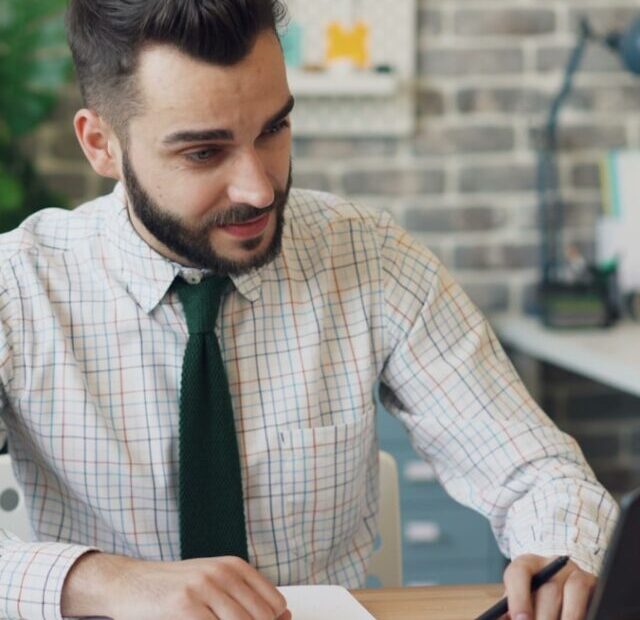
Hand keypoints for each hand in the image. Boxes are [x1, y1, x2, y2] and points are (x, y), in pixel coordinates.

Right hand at [61, 551, 290, 619]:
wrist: (128, 582)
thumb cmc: (173, 589)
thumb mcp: (212, 584)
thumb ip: (244, 599)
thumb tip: (286, 615)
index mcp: (234, 566)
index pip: (274, 604)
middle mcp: (223, 572)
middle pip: (260, 618)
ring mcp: (204, 588)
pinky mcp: (184, 606)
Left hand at [502, 554, 596, 619]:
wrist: (561, 587)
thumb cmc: (533, 601)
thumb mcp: (518, 602)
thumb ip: (507, 612)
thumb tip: (497, 619)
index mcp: (527, 564)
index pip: (518, 573)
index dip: (519, 598)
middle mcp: (551, 564)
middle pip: (548, 589)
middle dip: (544, 618)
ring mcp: (574, 572)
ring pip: (573, 592)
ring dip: (567, 619)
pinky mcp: (593, 584)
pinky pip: (591, 600)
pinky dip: (581, 615)